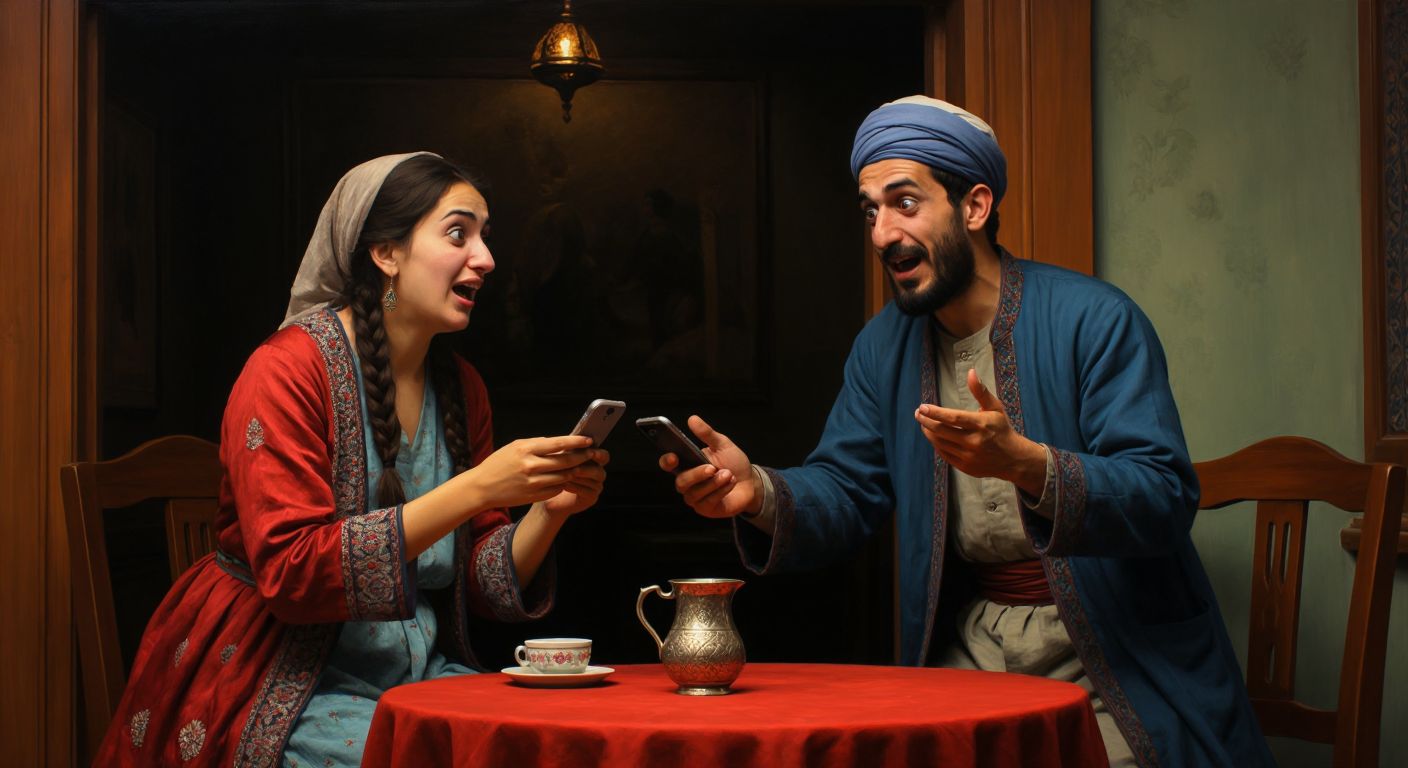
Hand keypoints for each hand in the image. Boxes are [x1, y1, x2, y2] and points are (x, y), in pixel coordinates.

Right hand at [466, 435, 600, 509]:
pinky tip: (563, 479)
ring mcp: (533, 482)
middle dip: (582, 457)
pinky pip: (557, 489)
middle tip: (591, 454)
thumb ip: (537, 444)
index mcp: (526, 449)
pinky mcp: (534, 496)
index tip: (589, 440)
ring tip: (580, 466)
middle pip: (565, 461)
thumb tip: (560, 442)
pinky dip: (562, 483)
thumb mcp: (515, 447)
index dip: (576, 442)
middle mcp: (530, 466)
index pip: (558, 444)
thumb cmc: (499, 463)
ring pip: (564, 476)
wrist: (482, 487)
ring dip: (574, 471)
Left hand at [542, 448, 610, 517]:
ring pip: (592, 482)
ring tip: (566, 475)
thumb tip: (570, 439)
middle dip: (588, 468)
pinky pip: (588, 492)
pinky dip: (576, 487)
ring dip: (579, 478)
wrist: (550, 494)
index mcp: (594, 462)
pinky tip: (565, 485)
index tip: (591, 451)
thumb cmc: (556, 474)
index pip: (603, 456)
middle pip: (600, 470)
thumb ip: (569, 451)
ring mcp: (596, 487)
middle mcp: (597, 474)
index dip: (599, 454)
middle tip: (576, 467)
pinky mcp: (591, 498)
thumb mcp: (562, 459)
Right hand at [658, 415, 760, 518]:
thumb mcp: (722, 445)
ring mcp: (696, 497)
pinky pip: (708, 502)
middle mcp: (688, 482)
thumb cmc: (734, 463)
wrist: (751, 482)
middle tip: (712, 468)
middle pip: (681, 481)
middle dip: (696, 474)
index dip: (666, 461)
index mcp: (687, 464)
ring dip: (713, 483)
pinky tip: (730, 483)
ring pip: (695, 493)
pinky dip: (721, 491)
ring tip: (728, 474)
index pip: (668, 464)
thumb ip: (707, 433)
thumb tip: (692, 419)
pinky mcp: (706, 509)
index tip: (673, 456)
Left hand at [914, 369, 1045, 495]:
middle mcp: (974, 442)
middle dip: (926, 421)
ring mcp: (968, 456)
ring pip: (940, 443)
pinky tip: (934, 435)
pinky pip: (944, 454)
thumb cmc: (1001, 429)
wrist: (1013, 459)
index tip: (922, 407)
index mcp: (981, 425)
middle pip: (942, 431)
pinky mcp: (965, 467)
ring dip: (928, 432)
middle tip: (919, 413)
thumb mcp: (995, 408)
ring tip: (924, 422)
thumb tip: (971, 372)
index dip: (935, 412)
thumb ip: (980, 391)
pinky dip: (936, 444)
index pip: (953, 418)